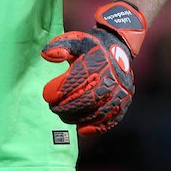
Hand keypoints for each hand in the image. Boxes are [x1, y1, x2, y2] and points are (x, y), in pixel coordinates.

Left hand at [40, 1, 146, 134]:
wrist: (117, 48)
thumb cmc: (90, 47)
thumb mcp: (75, 40)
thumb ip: (60, 46)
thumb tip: (46, 55)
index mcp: (96, 61)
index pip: (74, 81)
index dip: (58, 90)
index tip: (47, 95)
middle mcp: (109, 77)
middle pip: (85, 100)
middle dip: (66, 107)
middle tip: (53, 108)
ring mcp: (118, 91)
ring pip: (97, 112)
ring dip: (77, 118)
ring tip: (64, 116)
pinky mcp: (124, 101)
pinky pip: (112, 119)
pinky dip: (97, 127)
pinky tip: (83, 130)